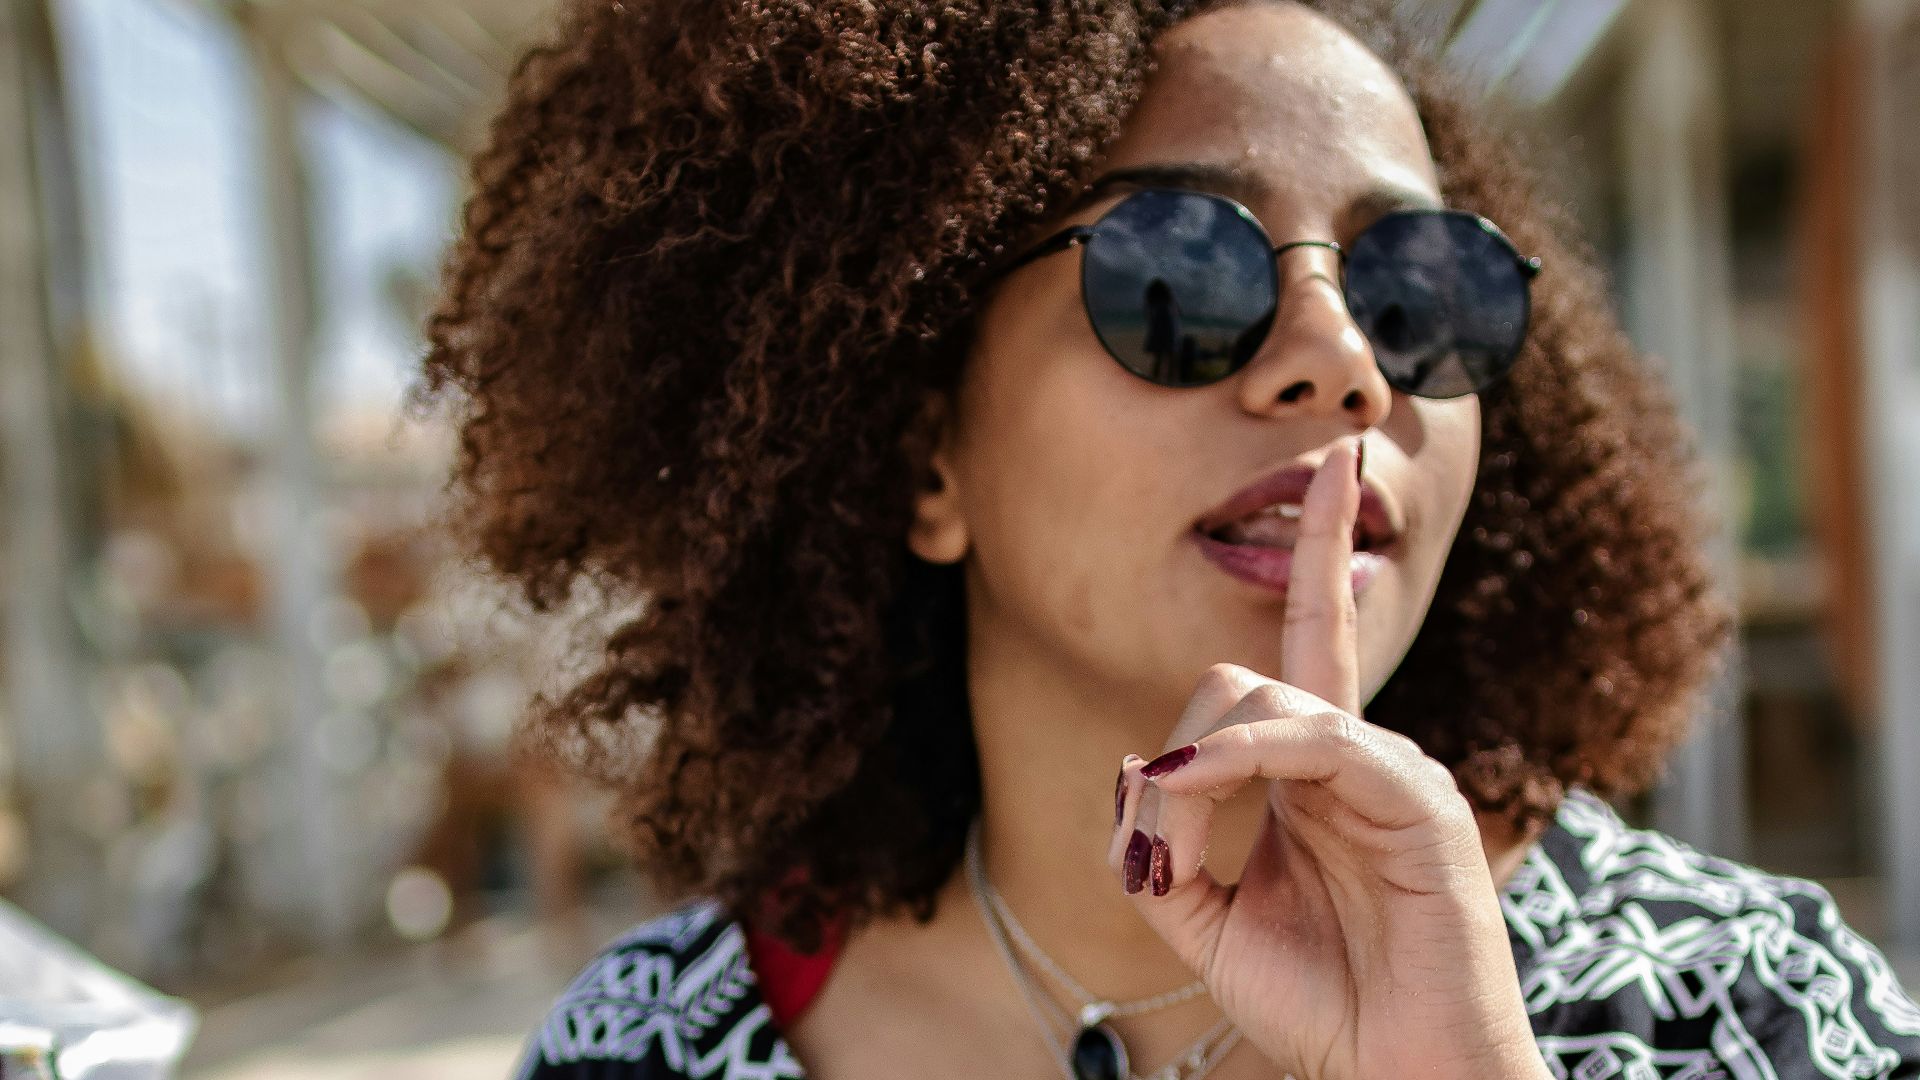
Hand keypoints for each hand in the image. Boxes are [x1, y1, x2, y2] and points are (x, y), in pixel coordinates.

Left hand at [1109, 437, 1547, 1079]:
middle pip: (1237, 675)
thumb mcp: (1201, 922)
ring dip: (1193, 773)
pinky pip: (1315, 740)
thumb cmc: (1318, 1001)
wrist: (1395, 1075)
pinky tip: (1196, 801)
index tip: (1339, 459)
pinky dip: (1237, 762)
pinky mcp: (1418, 798)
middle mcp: (1356, 755)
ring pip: (1263, 697)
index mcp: (1314, 773)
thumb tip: (1137, 772)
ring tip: (1182, 863)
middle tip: (1169, 863)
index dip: (1326, 545)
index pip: (1311, 636)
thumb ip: (1158, 845)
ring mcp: (1392, 770)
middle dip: (1178, 754)